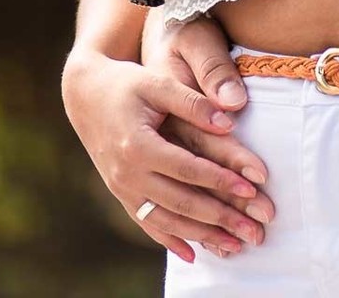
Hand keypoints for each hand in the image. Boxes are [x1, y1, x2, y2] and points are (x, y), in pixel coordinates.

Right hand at [61, 42, 272, 263]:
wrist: (86, 97)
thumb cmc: (127, 85)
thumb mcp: (158, 84)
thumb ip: (194, 103)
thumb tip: (229, 123)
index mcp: (139, 146)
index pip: (188, 169)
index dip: (221, 179)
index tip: (251, 188)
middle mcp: (128, 175)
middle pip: (181, 202)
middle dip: (219, 218)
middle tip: (252, 230)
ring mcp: (123, 190)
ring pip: (167, 221)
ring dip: (201, 236)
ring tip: (234, 246)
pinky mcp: (122, 195)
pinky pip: (148, 223)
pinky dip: (171, 240)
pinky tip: (194, 254)